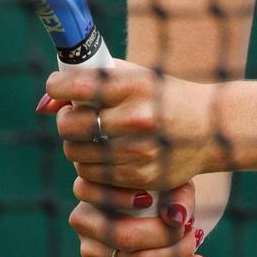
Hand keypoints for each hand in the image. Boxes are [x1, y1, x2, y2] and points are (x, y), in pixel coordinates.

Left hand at [40, 59, 219, 192]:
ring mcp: (140, 151)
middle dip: (66, 120)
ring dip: (78, 145)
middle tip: (77, 117)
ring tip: (95, 136)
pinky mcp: (141, 177)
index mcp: (137, 86)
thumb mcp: (136, 78)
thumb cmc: (164, 96)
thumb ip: (92, 80)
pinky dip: (93, 165)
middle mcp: (138, 118)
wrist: (213, 128)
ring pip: (77, 154)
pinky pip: (93, 176)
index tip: (58, 86)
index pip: (77, 87)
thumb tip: (44, 104)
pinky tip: (108, 154)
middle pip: (70, 125)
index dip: (58, 87)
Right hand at [65, 174, 208, 256]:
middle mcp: (83, 221)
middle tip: (194, 227)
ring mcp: (91, 253)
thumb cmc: (165, 189)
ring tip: (198, 240)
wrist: (164, 209)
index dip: (118, 198)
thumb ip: (179, 195)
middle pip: (127, 237)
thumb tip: (176, 218)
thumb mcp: (174, 182)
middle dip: (168, 236)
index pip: (91, 193)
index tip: (148, 199)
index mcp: (90, 189)